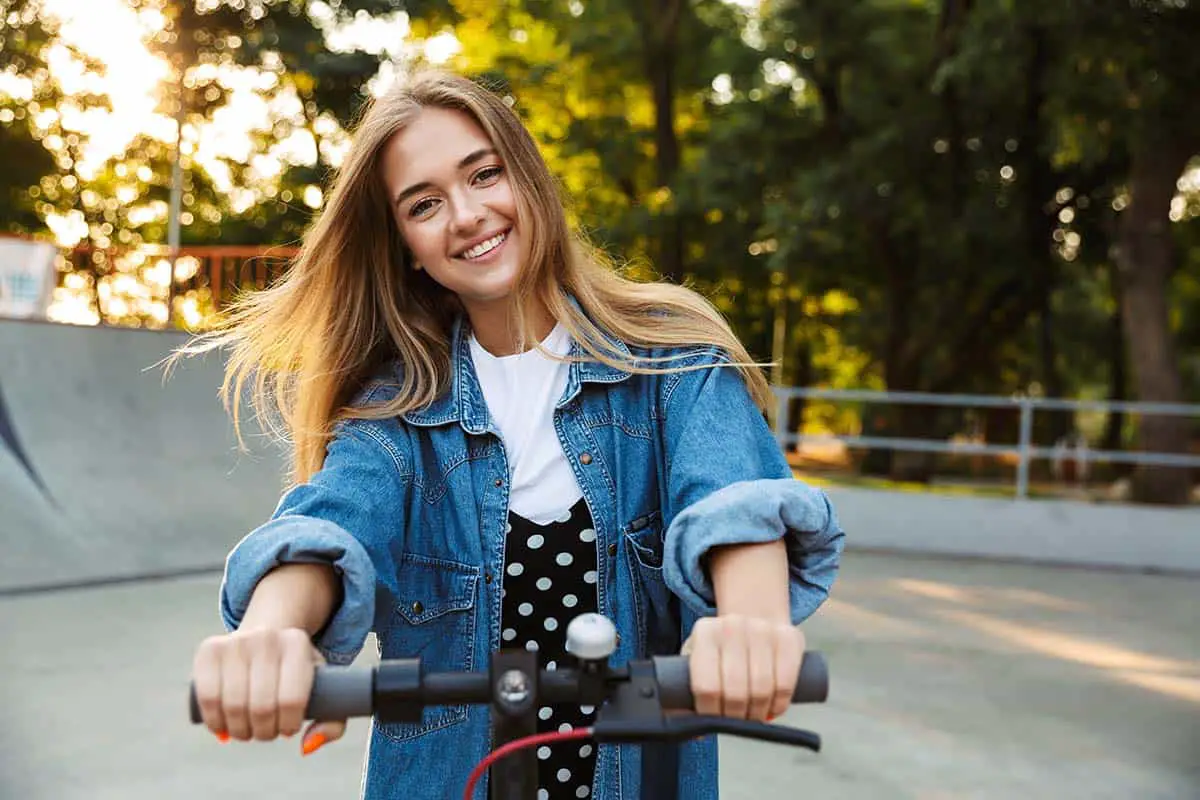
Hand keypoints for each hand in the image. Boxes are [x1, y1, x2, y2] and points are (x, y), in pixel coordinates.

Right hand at [191, 627, 345, 754]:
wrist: (265, 633)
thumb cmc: (295, 671)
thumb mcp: (324, 687)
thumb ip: (331, 721)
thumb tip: (307, 746)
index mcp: (297, 643)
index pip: (291, 700)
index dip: (288, 725)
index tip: (289, 728)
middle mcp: (266, 637)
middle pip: (261, 707)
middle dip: (264, 732)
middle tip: (266, 732)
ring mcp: (235, 641)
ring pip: (233, 706)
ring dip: (240, 731)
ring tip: (247, 730)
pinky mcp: (208, 650)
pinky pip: (207, 698)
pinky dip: (215, 722)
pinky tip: (224, 727)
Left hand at [681, 614, 804, 721]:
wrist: (754, 617)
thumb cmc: (723, 649)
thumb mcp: (698, 662)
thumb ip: (686, 695)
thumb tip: (695, 733)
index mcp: (705, 633)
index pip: (706, 686)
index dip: (710, 713)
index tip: (714, 721)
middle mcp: (732, 626)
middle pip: (735, 691)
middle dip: (736, 716)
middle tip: (736, 721)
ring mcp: (762, 629)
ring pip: (761, 690)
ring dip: (758, 713)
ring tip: (754, 716)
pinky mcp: (789, 637)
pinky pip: (785, 683)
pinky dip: (779, 704)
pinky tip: (772, 707)